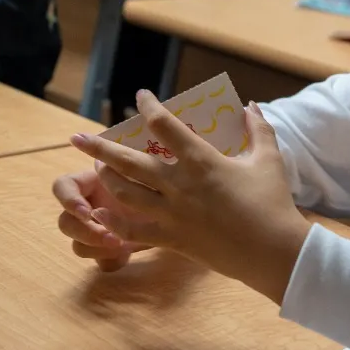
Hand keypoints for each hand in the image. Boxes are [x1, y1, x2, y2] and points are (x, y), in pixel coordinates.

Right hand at [52, 168, 148, 271]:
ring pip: (78, 246)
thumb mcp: (140, 172)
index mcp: (88, 183)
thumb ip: (122, 172)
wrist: (172, 207)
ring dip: (96, 249)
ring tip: (123, 247)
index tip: (88, 213)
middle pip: (65, 222)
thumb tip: (103, 163)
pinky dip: (111, 261)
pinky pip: (100, 263)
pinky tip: (127, 256)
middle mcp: (87, 208)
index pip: (62, 187)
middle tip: (110, 237)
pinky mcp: (107, 252)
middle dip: (84, 233)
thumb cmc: (155, 180)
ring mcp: (95, 232)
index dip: (69, 200)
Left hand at [66, 96, 310, 303]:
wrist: (273, 252)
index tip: (142, 96)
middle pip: (128, 161)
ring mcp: (172, 214)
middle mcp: (179, 184)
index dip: (149, 107)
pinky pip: (135, 230)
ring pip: (125, 193)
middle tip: (76, 137)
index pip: (165, 125)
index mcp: (201, 160)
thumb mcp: (269, 159)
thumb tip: (250, 105)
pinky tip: (101, 214)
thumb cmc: (273, 203)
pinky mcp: (172, 239)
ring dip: (106, 179)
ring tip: (96, 168)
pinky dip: (115, 222)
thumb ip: (258, 129)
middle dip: (99, 146)